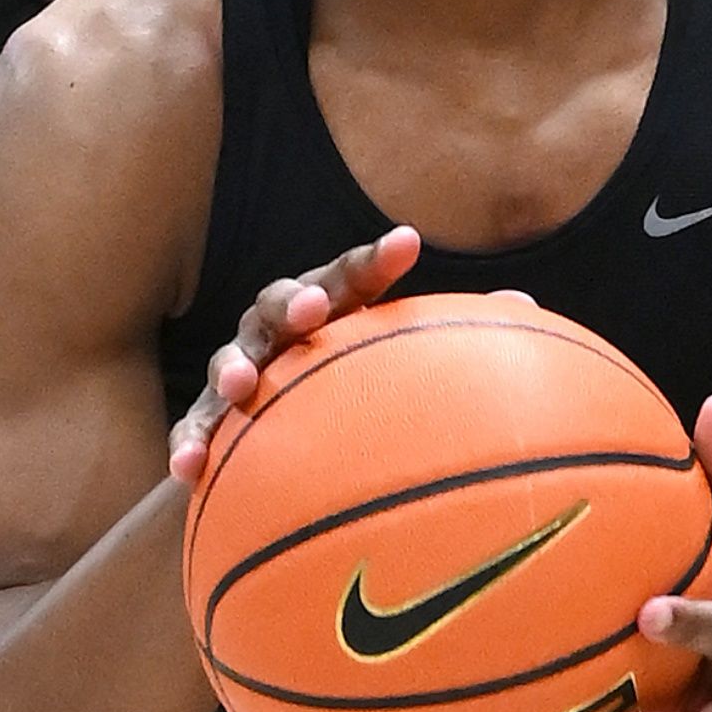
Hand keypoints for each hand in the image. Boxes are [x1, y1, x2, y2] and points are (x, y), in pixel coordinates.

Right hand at [167, 226, 423, 483]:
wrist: (276, 444)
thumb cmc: (352, 389)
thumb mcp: (395, 363)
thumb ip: (443, 337)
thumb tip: (525, 305)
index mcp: (329, 310)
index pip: (353, 277)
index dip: (376, 260)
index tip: (407, 243)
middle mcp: (279, 331)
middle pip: (280, 302)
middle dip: (293, 301)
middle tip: (310, 310)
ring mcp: (240, 369)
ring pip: (229, 358)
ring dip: (233, 366)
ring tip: (241, 384)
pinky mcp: (208, 419)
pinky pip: (194, 428)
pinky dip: (189, 441)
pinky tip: (186, 467)